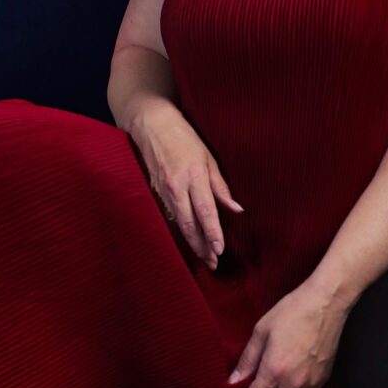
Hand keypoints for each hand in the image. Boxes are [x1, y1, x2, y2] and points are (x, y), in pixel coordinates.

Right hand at [129, 99, 243, 269]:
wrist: (151, 124)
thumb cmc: (184, 137)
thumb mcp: (208, 157)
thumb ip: (220, 186)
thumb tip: (236, 209)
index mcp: (193, 176)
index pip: (205, 211)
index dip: (213, 232)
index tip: (220, 250)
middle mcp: (176, 187)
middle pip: (190, 224)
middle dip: (202, 246)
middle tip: (213, 263)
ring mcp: (163, 191)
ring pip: (179, 223)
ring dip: (192, 242)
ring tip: (204, 256)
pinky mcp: (154, 191)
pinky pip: (170, 215)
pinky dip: (180, 229)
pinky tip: (189, 239)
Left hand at [228, 281, 349, 387]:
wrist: (326, 303)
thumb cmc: (292, 312)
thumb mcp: (262, 330)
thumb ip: (247, 360)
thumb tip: (233, 382)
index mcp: (275, 371)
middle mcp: (293, 384)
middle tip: (253, 387)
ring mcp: (310, 384)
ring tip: (271, 379)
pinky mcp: (322, 381)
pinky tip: (289, 376)